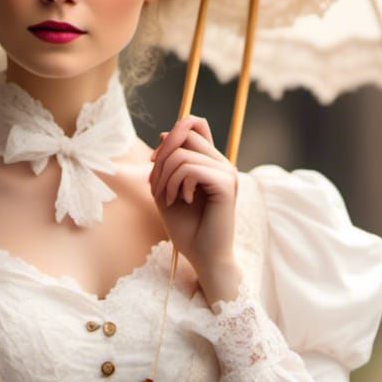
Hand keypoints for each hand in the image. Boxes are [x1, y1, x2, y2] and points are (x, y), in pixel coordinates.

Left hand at [149, 115, 238, 289]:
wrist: (203, 257)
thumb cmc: (186, 228)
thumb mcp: (166, 189)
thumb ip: (165, 163)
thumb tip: (164, 133)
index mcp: (211, 163)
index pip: (195, 124)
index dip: (170, 134)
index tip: (154, 161)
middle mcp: (221, 164)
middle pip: (187, 133)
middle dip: (162, 156)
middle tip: (157, 185)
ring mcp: (226, 173)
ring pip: (183, 154)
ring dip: (165, 177)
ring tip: (169, 197)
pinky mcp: (226, 185)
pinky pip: (190, 169)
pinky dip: (177, 184)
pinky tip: (183, 200)